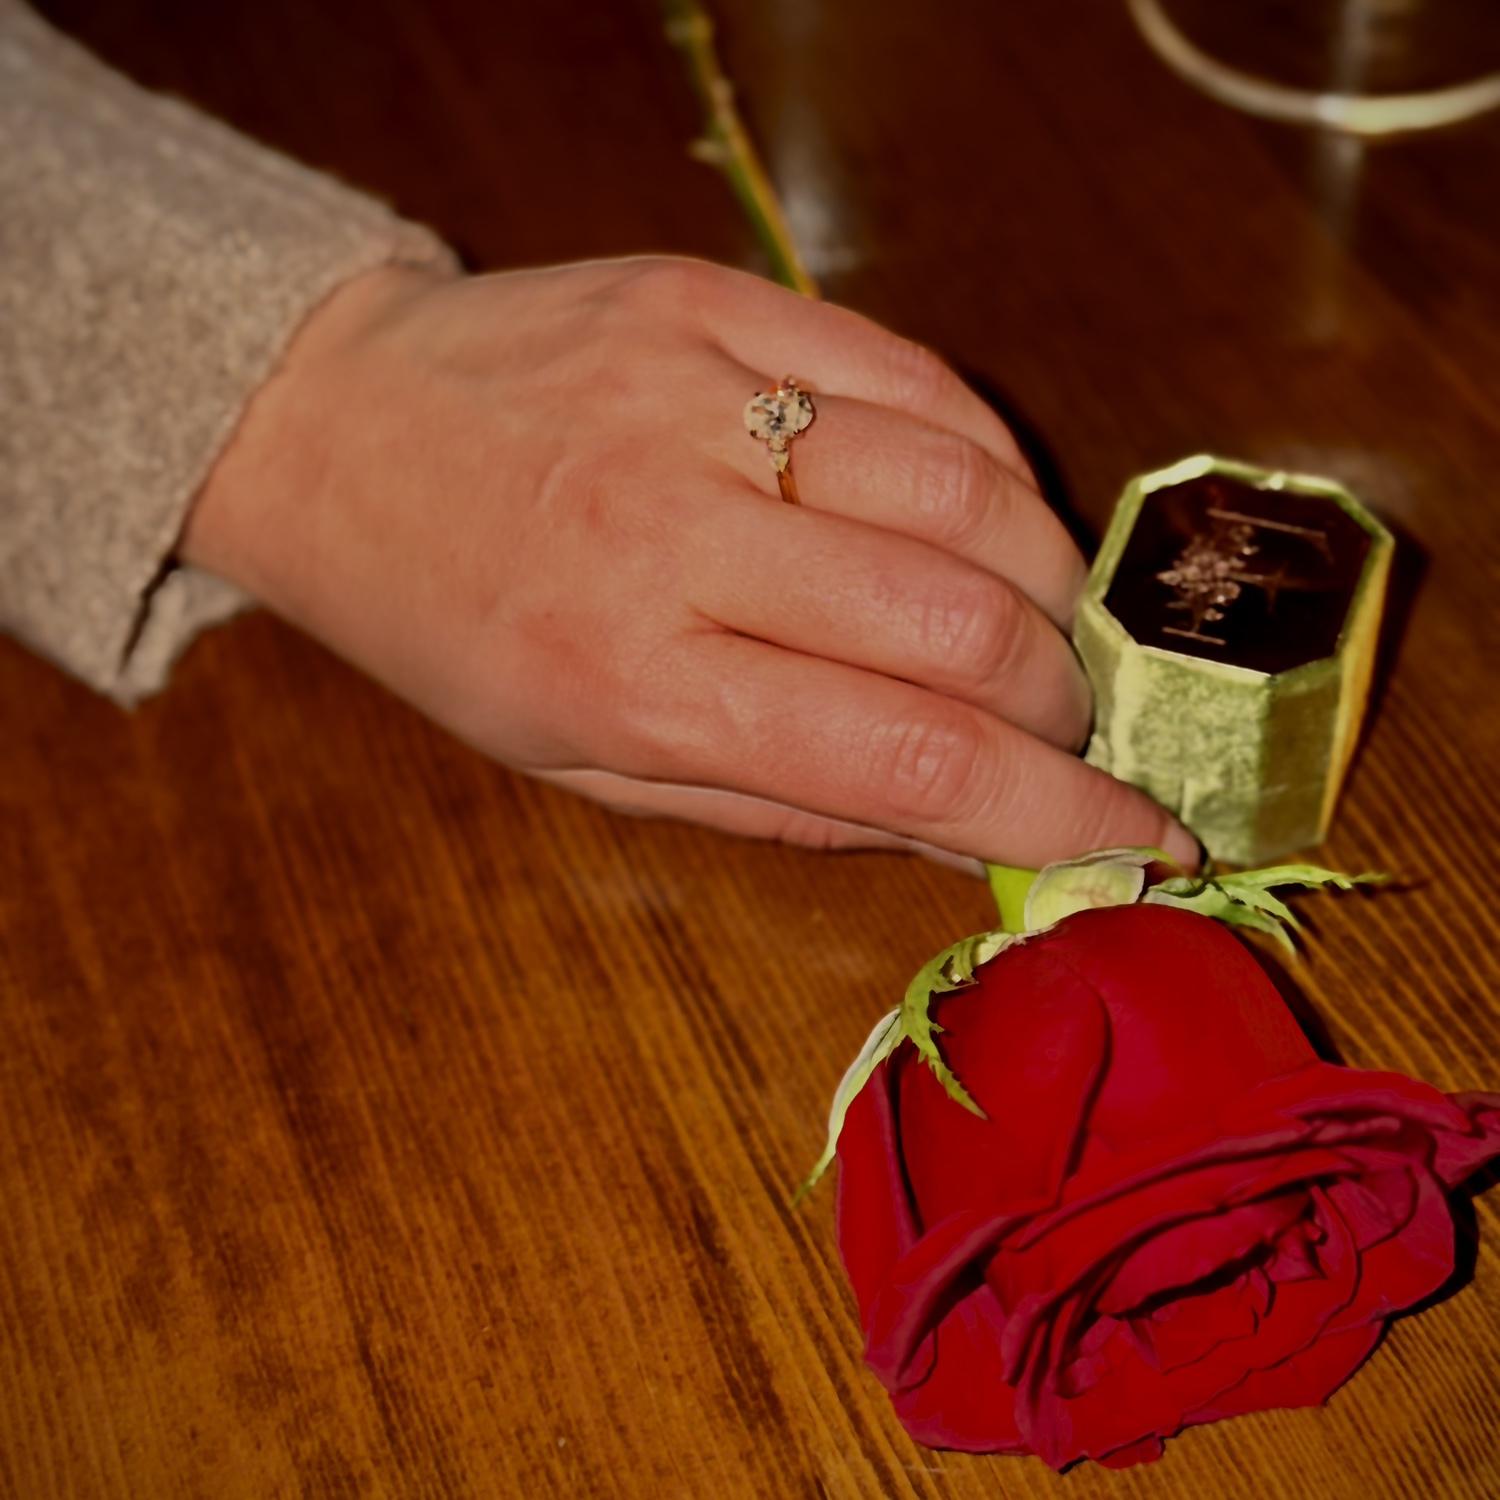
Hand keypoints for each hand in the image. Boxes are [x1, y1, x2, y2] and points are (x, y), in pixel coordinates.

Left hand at [183, 257, 1195, 869]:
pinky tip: (980, 510)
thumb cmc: (457, 624)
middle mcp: (675, 534)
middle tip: (1055, 719)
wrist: (335, 427)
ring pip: (966, 484)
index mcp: (635, 683)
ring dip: (1043, 576)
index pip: (908, 762)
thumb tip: (964, 828)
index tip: (1148, 841)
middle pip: (962, 620)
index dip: (1058, 813)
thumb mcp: (588, 766)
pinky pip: (916, 374)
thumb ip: (782, 804)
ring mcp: (698, 395)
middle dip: (1059, 695)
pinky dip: (986, 459)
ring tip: (1027, 620)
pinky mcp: (712, 297)